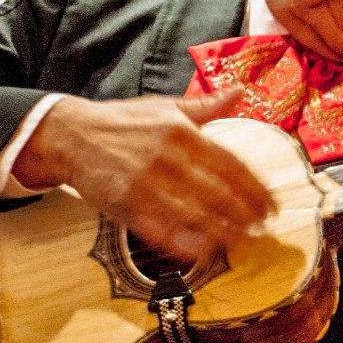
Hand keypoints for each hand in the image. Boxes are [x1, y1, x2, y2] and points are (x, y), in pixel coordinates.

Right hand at [15, 87, 274, 260]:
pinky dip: (184, 243)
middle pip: (220, 193)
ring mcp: (147, 184)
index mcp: (183, 133)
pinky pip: (161, 230)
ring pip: (195, 215)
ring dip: (223, 232)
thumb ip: (207, 106)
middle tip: (262, 228)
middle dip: (246, 215)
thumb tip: (241, 91)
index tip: (271, 206)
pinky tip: (203, 250)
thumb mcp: (166, 107)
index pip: (232, 166)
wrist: (71, 134)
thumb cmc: (123, 122)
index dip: (256, 190)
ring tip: (241, 240)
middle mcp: (169, 158)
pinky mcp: (126, 205)